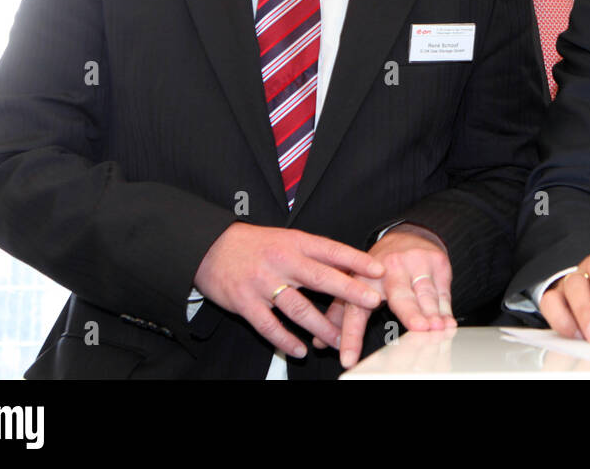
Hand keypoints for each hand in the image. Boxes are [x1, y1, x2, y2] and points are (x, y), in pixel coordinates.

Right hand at [193, 223, 384, 359]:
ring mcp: (263, 283)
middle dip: (350, 292)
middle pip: (321, 278)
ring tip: (340, 340)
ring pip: (299, 308)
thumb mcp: (287, 239)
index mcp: (295, 243)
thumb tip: (349, 267)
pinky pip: (269, 326)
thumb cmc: (255, 245)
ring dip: (322, 327)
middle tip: (373, 302)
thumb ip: (314, 253)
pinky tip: (300, 350)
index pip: (331, 250)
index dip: (356, 260)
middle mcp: (282, 262)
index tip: (378, 270)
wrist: (210, 247)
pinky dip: (286, 340)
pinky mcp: (245, 303)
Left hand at [325, 225, 454, 368]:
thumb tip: (321, 341)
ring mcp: (415, 264)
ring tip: (436, 328)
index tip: (348, 358)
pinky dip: (446, 309)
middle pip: (399, 295)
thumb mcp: (357, 282)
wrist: (410, 235)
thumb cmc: (381, 266)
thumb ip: (339, 312)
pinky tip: (447, 322)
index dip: (351, 335)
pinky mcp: (436, 263)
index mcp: (364, 277)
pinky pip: (442, 291)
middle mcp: (389, 269)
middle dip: (409, 312)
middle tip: (417, 329)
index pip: (355, 310)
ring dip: (432, 312)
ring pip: (425, 293)